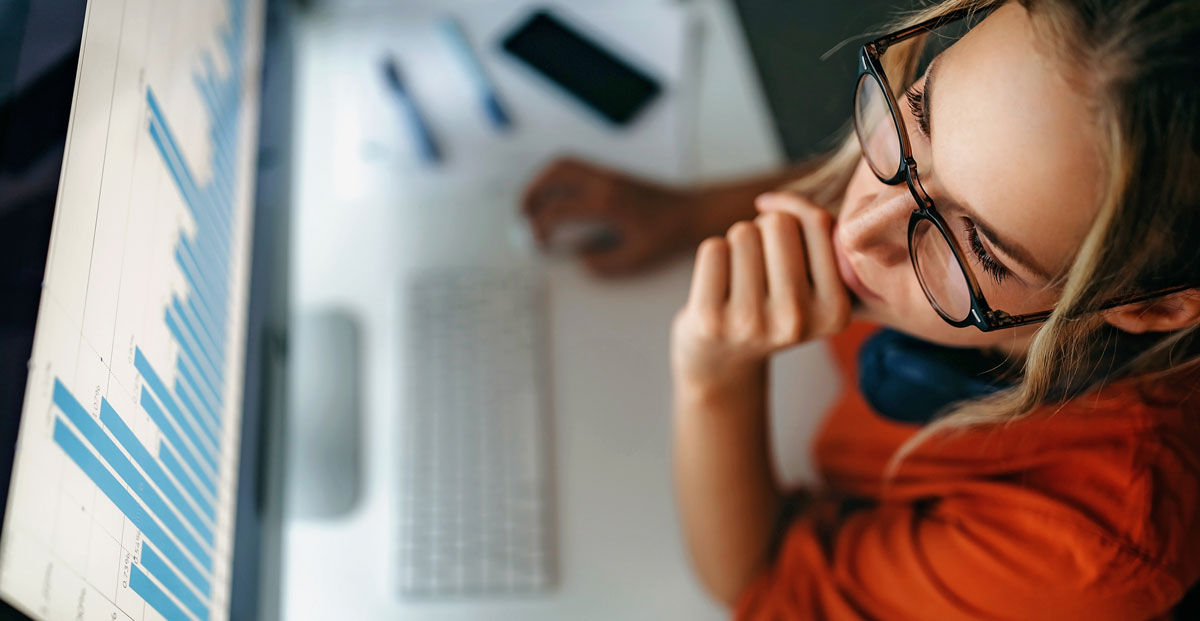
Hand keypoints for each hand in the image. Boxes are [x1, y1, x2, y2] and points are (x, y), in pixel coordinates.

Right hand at [521, 157, 694, 275]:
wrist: (689, 212)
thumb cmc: (666, 235)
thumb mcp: (635, 258)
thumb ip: (603, 263)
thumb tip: (578, 259)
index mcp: (607, 202)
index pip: (559, 209)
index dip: (540, 227)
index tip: (537, 243)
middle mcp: (604, 181)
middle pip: (555, 173)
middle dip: (532, 193)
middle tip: (522, 216)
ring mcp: (607, 173)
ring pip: (563, 164)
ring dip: (541, 181)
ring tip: (532, 206)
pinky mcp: (610, 173)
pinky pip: (575, 167)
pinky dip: (556, 178)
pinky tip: (554, 199)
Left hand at [671, 192, 850, 391]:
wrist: (722, 363)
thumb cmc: (770, 306)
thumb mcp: (812, 280)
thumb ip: (814, 233)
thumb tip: (768, 201)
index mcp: (835, 311)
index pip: (819, 224)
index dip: (796, 215)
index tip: (787, 238)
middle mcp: (796, 321)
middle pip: (778, 223)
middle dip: (764, 232)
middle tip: (760, 270)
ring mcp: (751, 324)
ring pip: (743, 232)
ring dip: (737, 246)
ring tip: (739, 283)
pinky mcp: (710, 320)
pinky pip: (713, 248)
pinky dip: (713, 257)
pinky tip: (716, 289)